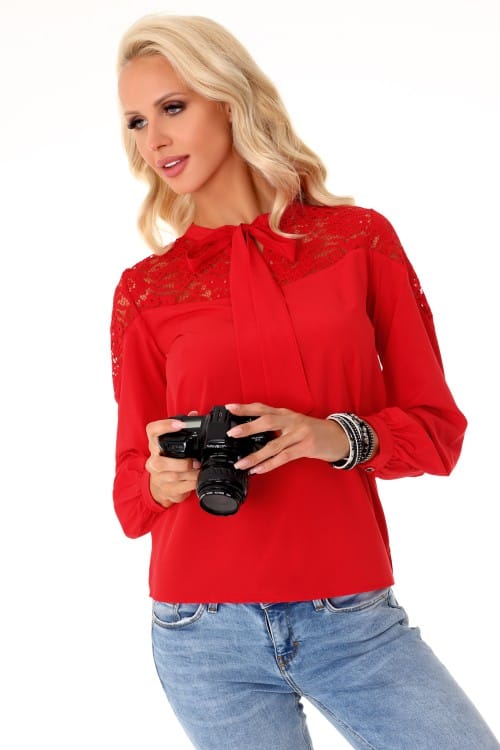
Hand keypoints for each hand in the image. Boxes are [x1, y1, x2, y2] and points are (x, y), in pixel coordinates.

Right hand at [145, 413, 199, 507]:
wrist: (160, 488)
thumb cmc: (168, 462)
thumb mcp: (172, 446)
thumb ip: (182, 429)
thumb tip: (194, 414)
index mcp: (155, 446)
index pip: (152, 431)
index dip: (164, 426)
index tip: (180, 424)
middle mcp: (153, 462)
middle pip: (160, 462)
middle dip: (180, 463)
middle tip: (195, 461)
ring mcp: (158, 478)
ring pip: (172, 476)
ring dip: (190, 474)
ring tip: (200, 470)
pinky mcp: (166, 490)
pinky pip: (179, 488)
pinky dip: (191, 484)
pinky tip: (197, 480)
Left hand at [225, 402, 351, 474]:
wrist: (339, 436)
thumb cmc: (313, 431)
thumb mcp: (294, 423)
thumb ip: (277, 426)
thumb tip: (251, 433)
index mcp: (286, 413)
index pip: (263, 408)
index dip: (246, 408)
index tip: (229, 407)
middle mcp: (291, 421)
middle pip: (267, 421)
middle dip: (248, 428)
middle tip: (232, 434)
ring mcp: (299, 433)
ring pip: (273, 444)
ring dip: (255, 455)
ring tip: (241, 463)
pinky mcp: (306, 447)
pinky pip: (284, 457)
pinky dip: (270, 464)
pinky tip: (258, 469)